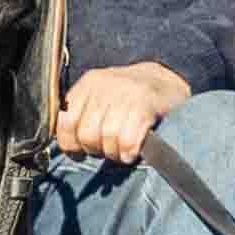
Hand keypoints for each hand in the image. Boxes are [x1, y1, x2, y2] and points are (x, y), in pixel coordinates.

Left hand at [52, 61, 193, 164]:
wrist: (169, 81)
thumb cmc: (133, 98)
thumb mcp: (102, 98)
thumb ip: (82, 116)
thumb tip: (68, 146)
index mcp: (89, 84)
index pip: (65, 121)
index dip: (71, 144)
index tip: (80, 151)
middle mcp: (104, 85)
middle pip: (87, 135)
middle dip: (97, 150)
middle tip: (109, 148)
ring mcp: (126, 93)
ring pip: (108, 139)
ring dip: (115, 152)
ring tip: (123, 148)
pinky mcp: (145, 104)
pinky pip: (128, 141)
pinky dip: (130, 152)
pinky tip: (133, 150)